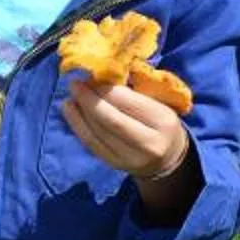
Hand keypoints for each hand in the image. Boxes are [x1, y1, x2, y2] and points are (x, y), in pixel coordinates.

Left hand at [61, 79, 191, 181]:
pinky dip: (77, 126)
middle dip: (89, 100)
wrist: (169, 157)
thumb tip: (103, 75)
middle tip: (75, 84)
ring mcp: (131, 158)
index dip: (106, 89)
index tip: (92, 76)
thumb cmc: (161, 123)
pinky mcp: (115, 165)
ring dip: (79, 112)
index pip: (128, 103)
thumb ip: (135, 91)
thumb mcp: (159, 103)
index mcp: (162, 121)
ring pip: (98, 133)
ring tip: (70, 97)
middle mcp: (148, 143)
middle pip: (111, 120)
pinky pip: (91, 144)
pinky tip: (70, 111)